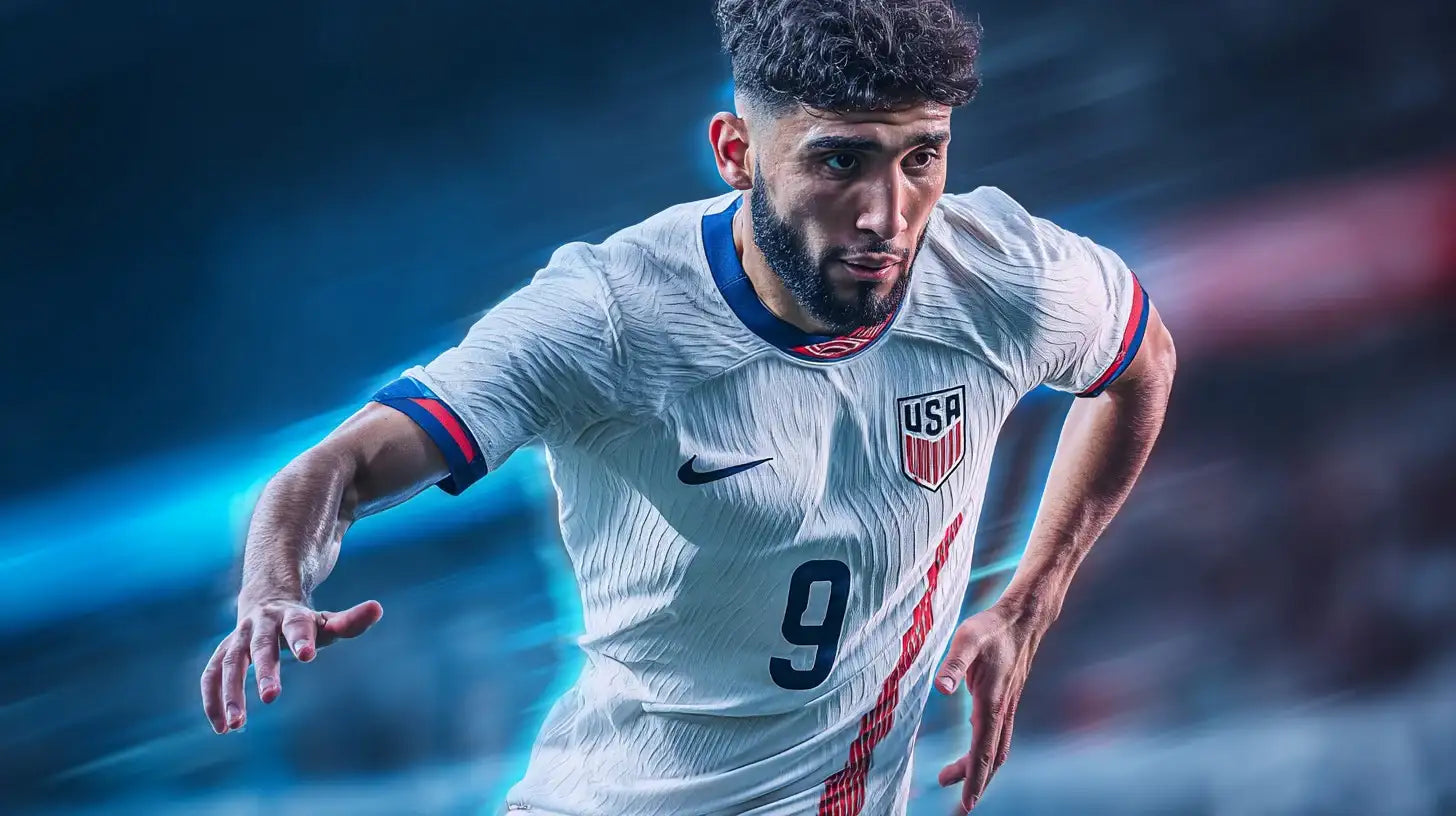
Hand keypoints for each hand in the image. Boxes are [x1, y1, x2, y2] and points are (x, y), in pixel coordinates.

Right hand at [200, 597, 382, 733]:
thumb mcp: (327, 622)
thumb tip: (378, 609)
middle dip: (265, 670)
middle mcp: (261, 624)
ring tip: (237, 725)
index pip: (296, 625)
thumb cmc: (304, 622)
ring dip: (230, 692)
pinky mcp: (223, 652)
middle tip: (272, 697)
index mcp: (291, 615)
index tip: (307, 656)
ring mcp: (239, 638)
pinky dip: (212, 699)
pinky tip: (221, 727)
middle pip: (261, 646)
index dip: (301, 638)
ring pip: (228, 662)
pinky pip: (211, 675)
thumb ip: (351, 621)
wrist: (267, 601)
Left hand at [933, 602, 1046, 811]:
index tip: (966, 803)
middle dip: (976, 784)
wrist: (1023, 619)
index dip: (973, 778)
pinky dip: (984, 753)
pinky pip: (996, 736)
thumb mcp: (967, 639)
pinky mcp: (1005, 700)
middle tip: (959, 808)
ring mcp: (1006, 707)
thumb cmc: (992, 627)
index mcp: (991, 702)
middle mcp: (1002, 710)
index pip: (982, 750)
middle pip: (991, 759)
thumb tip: (941, 688)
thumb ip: (954, 664)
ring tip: (951, 780)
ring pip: (996, 750)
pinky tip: (970, 752)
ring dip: (978, 770)